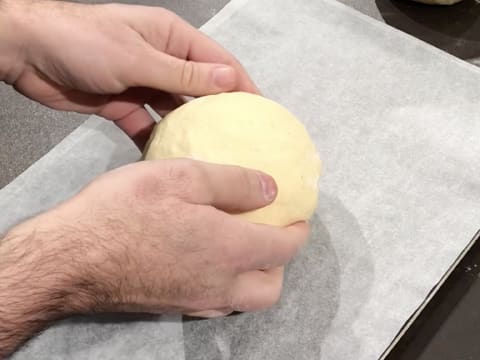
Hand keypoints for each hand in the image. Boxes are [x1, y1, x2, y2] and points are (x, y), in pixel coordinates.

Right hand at [0, 160, 307, 355]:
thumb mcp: (179, 177)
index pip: (284, 248)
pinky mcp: (174, 307)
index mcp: (229, 250)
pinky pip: (216, 302)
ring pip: (245, 298)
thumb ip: (233, 182)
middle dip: (280, 261)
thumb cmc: (123, 210)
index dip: (298, 230)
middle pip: (271, 286)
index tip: (297, 214)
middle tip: (269, 232)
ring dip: (255, 275)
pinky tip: (207, 259)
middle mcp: (220, 284)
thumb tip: (271, 187)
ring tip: (243, 245)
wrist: (69, 258)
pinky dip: (227, 284)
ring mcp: (196, 302)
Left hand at [2, 0, 257, 147]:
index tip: (260, 113)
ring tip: (212, 155)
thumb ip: (183, 74)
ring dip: (190, 130)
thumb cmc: (82, 42)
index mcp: (171, 38)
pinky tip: (171, 159)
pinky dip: (158, 140)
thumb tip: (230, 80)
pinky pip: (148, 125)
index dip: (241, 85)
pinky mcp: (124, 104)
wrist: (27, 54)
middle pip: (200, 89)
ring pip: (176, 111)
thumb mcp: (138, 58)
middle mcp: (162, 60)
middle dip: (220, 112)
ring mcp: (143, 83)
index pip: (218, 62)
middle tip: (240, 140)